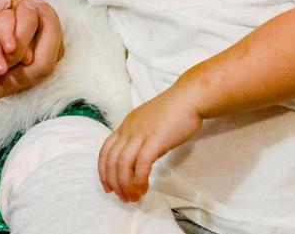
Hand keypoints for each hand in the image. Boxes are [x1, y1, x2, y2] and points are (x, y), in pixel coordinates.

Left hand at [98, 86, 202, 201]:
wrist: (191, 97)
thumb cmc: (176, 108)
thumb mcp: (150, 120)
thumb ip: (141, 135)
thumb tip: (140, 155)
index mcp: (127, 125)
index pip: (105, 150)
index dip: (103, 171)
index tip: (109, 186)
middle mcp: (129, 130)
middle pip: (111, 161)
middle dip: (114, 183)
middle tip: (124, 197)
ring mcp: (141, 134)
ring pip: (123, 165)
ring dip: (125, 185)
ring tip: (134, 196)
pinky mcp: (155, 140)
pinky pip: (141, 165)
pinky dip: (139, 180)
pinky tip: (144, 187)